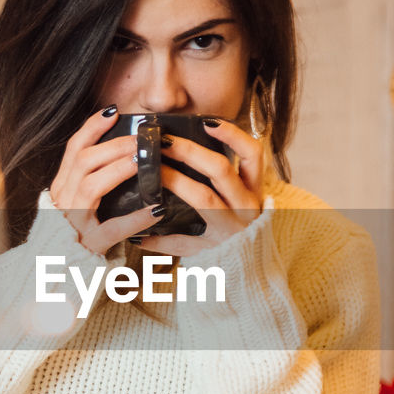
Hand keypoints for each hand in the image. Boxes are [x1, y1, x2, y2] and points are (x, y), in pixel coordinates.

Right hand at [49, 107, 163, 253]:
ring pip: (91, 186)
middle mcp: (62, 201)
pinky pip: (113, 228)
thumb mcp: (78, 202)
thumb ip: (92, 179)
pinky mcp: (90, 245)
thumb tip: (123, 150)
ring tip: (143, 161)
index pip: (73, 149)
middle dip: (114, 146)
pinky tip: (157, 209)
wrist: (62, 273)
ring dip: (119, 169)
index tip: (114, 112)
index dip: (92, 127)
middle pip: (83, 162)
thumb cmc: (80, 233)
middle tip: (141, 139)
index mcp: (61, 187)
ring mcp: (74, 223)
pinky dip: (136, 218)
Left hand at [136, 117, 264, 255]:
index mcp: (254, 190)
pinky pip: (183, 243)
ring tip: (151, 171)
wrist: (249, 272)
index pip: (253, 153)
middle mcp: (246, 207)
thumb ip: (223, 176)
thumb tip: (194, 146)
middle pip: (220, 170)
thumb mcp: (240, 200)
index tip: (208, 121)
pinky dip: (159, 240)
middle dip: (189, 152)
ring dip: (174, 181)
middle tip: (162, 141)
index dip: (233, 135)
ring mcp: (231, 230)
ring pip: (203, 198)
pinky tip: (139, 238)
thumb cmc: (238, 227)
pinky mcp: (214, 251)